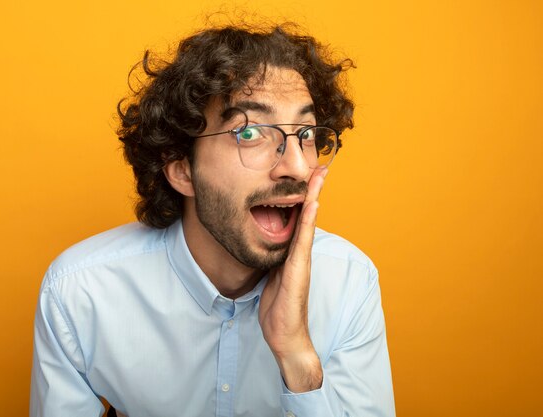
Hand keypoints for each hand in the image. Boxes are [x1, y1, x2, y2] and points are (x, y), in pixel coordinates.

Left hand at [258, 166, 327, 392]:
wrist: (285, 334)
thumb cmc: (278, 307)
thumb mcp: (271, 275)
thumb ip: (272, 258)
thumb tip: (264, 243)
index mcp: (292, 253)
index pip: (299, 219)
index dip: (303, 197)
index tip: (308, 176)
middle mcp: (300, 253)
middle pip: (308, 215)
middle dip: (314, 190)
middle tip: (321, 166)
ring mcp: (302, 260)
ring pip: (309, 222)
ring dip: (314, 197)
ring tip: (319, 175)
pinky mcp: (299, 270)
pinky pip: (303, 241)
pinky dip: (309, 221)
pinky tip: (312, 204)